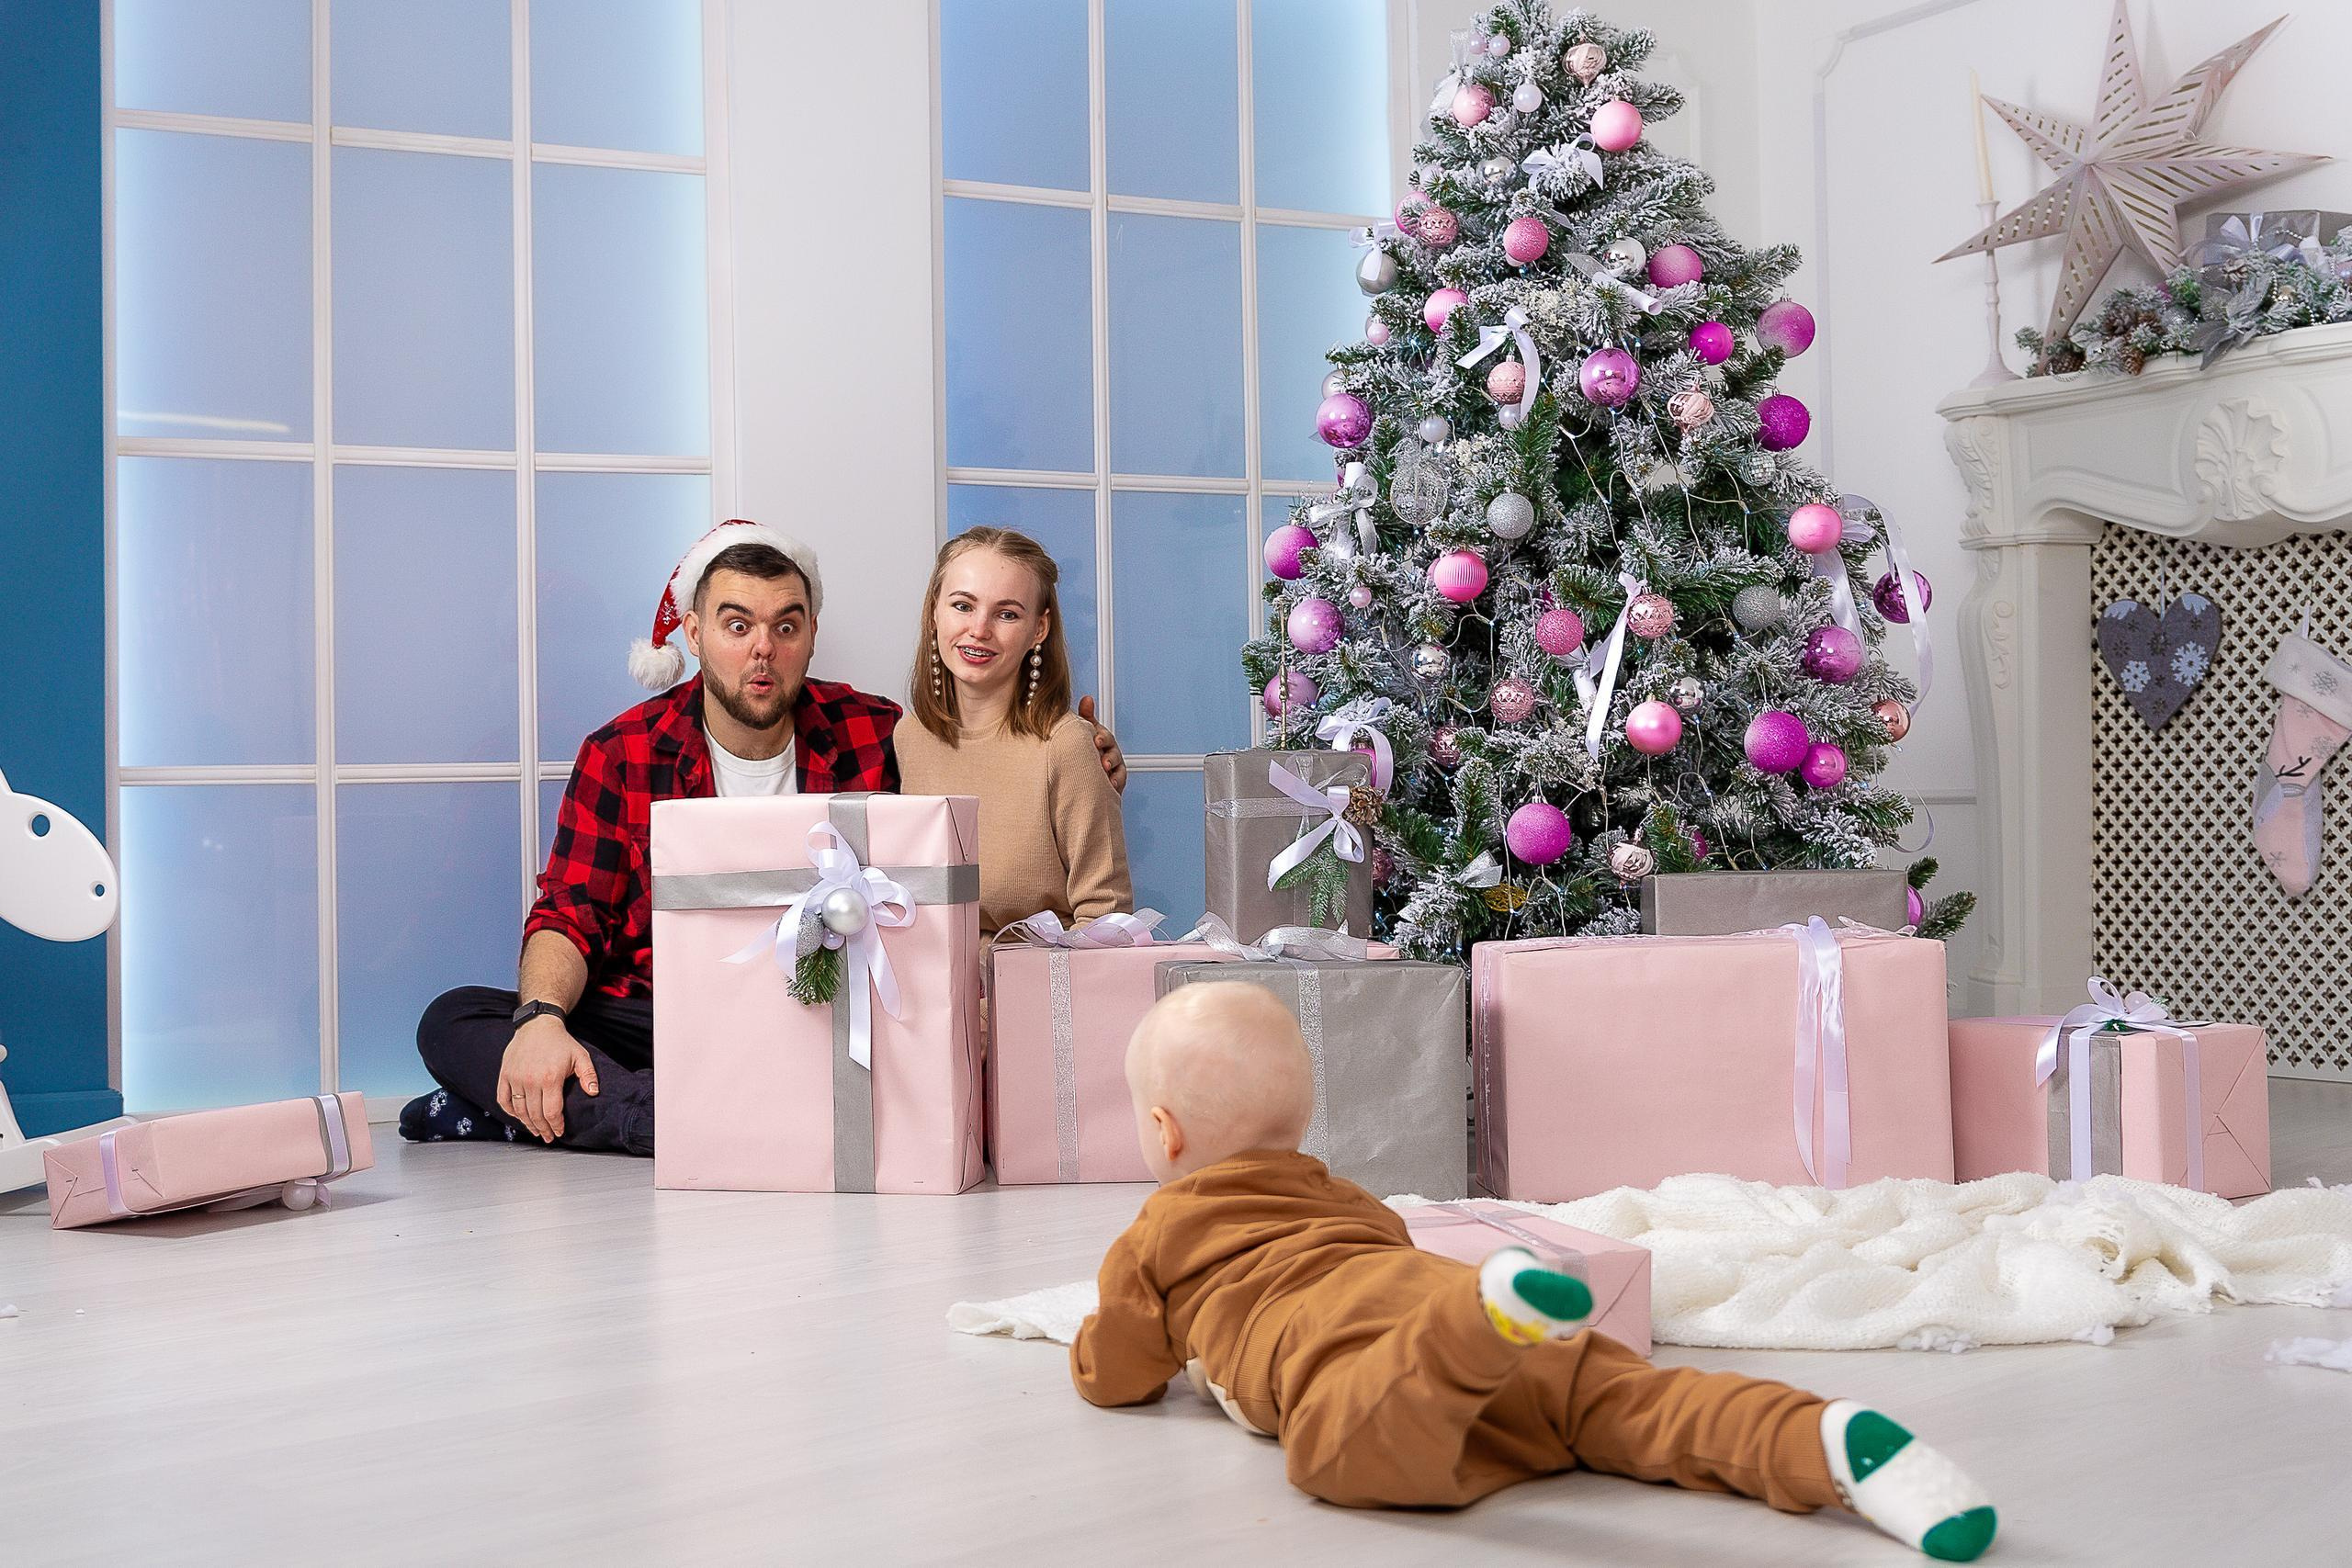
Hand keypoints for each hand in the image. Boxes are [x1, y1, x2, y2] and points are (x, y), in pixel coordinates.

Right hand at [496, 1016, 599, 1142]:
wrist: (538, 1025)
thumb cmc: (560, 1042)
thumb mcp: (580, 1056)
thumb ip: (588, 1075)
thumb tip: (594, 1092)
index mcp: (550, 1078)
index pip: (552, 1112)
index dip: (556, 1125)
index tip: (559, 1132)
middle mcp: (530, 1080)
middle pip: (535, 1115)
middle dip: (543, 1129)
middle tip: (548, 1137)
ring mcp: (515, 1078)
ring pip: (519, 1110)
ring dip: (527, 1124)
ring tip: (535, 1131)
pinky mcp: (505, 1075)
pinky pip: (504, 1100)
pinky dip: (510, 1111)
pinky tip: (518, 1117)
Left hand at [1078, 695, 1127, 793]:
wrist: (1082, 774)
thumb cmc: (1085, 750)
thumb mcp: (1084, 732)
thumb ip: (1086, 716)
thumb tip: (1087, 698)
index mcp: (1102, 740)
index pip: (1104, 736)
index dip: (1101, 737)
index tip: (1096, 740)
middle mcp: (1110, 752)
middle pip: (1113, 751)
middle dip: (1109, 755)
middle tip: (1102, 760)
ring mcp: (1114, 767)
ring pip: (1117, 766)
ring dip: (1112, 768)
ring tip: (1104, 770)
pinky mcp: (1115, 781)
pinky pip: (1119, 781)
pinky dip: (1116, 782)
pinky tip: (1110, 784)